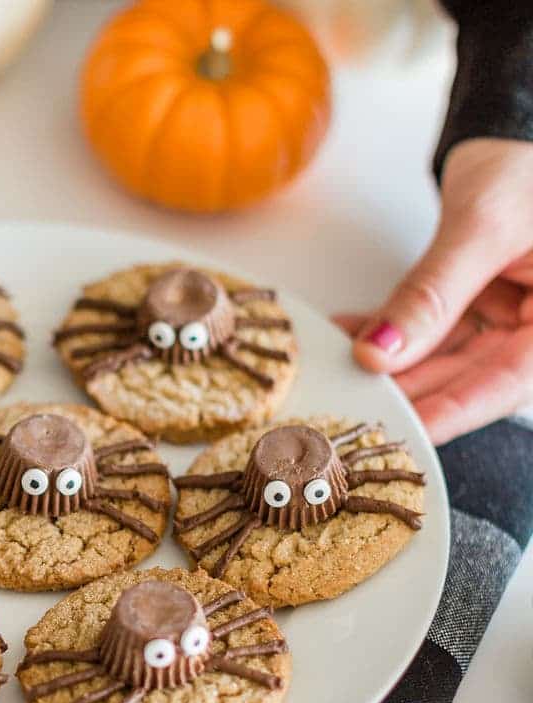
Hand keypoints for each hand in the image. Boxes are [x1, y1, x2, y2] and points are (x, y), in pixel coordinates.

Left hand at [337, 138, 532, 444]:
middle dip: (406, 389)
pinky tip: (349, 332)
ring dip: (390, 362)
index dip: (451, 414)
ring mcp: (512, 319)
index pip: (507, 385)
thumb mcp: (485, 225)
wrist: (528, 121)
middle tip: (348, 401)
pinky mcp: (482, 305)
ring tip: (337, 367)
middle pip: (470, 378)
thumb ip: (432, 293)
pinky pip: (434, 330)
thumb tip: (380, 353)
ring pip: (444, 359)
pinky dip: (392, 330)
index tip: (399, 432)